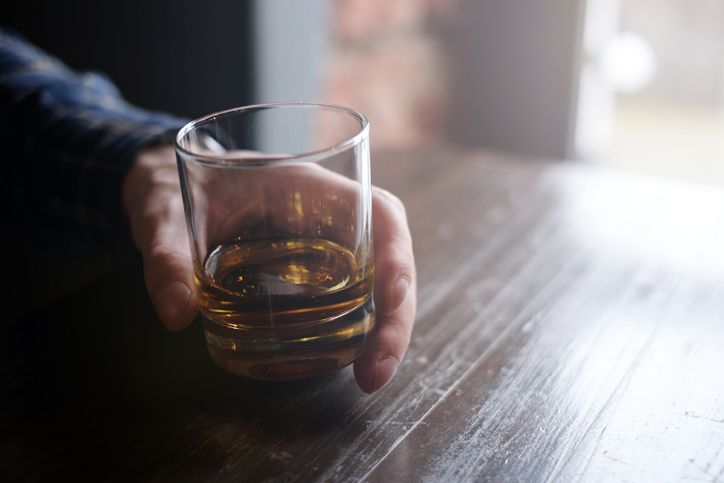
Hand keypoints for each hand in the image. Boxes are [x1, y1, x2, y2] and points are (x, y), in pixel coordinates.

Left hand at [122, 145, 415, 392]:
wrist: (164, 185)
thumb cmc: (170, 186)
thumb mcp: (160, 214)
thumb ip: (164, 254)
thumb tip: (177, 315)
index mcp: (305, 185)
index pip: (377, 209)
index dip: (396, 251)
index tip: (392, 296)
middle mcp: (326, 214)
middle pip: (387, 256)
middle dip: (395, 314)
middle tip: (375, 369)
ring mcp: (321, 242)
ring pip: (376, 280)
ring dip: (383, 328)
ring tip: (369, 375)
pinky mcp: (308, 267)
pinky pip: (350, 292)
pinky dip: (360, 325)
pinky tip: (350, 358)